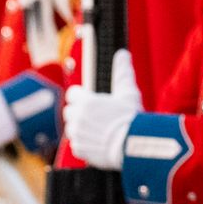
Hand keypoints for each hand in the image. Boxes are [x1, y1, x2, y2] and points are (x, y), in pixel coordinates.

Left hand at [64, 49, 140, 170]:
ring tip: (99, 131)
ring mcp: (77, 134)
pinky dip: (85, 144)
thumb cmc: (132, 118)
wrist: (133, 146)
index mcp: (86, 101)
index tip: (90, 101)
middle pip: (70, 111)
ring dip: (82, 129)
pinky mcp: (79, 150)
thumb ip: (122, 73)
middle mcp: (78, 117)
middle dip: (80, 113)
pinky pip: (77, 145)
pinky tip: (98, 143)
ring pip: (72, 129)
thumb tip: (122, 53)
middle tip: (96, 118)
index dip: (81, 97)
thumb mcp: (128, 93)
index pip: (72, 94)